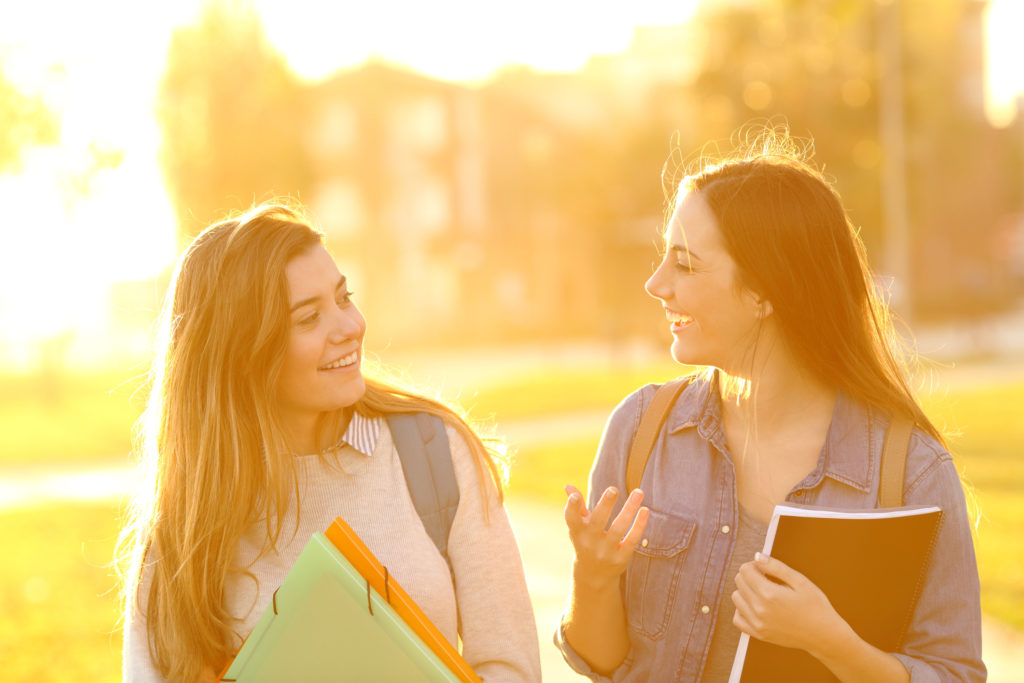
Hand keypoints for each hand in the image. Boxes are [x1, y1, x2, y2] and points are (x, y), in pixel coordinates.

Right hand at [563, 484, 648, 591]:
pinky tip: (645, 510)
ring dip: (629, 509)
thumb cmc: (586, 541)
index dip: (572, 508)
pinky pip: (632, 540)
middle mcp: (590, 542)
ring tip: (638, 492)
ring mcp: (606, 552)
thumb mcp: (579, 526)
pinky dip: (639, 525)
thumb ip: (577, 507)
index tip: (574, 496)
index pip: (572, 519)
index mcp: (578, 532)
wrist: (594, 574)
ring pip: (619, 528)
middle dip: (605, 505)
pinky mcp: (621, 558)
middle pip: (598, 522)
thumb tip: (568, 486)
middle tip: (613, 489)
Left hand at [731, 553, 850, 654]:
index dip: (754, 565)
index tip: (765, 568)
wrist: (824, 635)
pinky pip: (737, 619)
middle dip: (750, 575)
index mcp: (770, 594)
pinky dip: (743, 610)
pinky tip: (756, 607)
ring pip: (736, 598)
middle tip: (767, 579)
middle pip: (739, 582)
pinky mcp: (758, 634)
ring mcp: (757, 624)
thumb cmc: (816, 605)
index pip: (745, 570)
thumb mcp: (800, 581)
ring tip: (764, 593)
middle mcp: (760, 610)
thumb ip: (776, 566)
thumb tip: (756, 556)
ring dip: (745, 591)